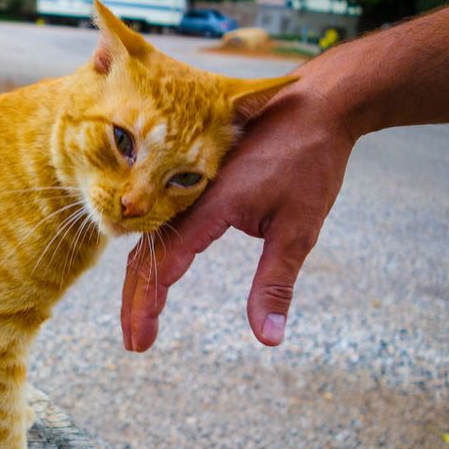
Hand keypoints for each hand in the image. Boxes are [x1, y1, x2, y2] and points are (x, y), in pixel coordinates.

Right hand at [121, 77, 355, 350]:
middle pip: (144, 258)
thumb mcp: (299, 229)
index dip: (147, 306)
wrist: (314, 104)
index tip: (140, 342)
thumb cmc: (309, 161)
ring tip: (140, 318)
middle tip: (135, 345)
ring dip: (140, 283)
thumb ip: (276, 284)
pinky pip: (161, 226)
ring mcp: (186, 189)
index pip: (162, 266)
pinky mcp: (193, 185)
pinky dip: (152, 258)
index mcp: (207, 207)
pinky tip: (155, 276)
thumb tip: (269, 339)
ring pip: (149, 242)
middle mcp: (186, 197)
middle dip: (135, 303)